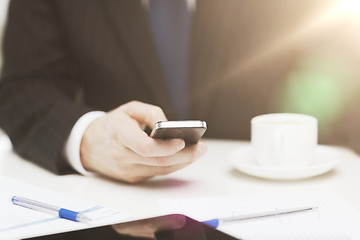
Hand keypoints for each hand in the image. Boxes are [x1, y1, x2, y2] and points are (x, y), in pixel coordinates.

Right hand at [80, 101, 206, 182]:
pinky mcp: (132, 178)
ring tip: (198, 151)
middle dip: (184, 156)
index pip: (144, 147)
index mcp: (119, 135)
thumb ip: (150, 112)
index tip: (183, 141)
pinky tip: (184, 157)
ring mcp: (127, 170)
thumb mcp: (128, 109)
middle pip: (158, 161)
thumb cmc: (112, 125)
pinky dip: (172, 165)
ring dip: (182, 162)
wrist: (89, 146)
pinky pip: (157, 173)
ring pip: (160, 170)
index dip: (165, 147)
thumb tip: (169, 125)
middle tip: (202, 148)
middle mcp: (122, 156)